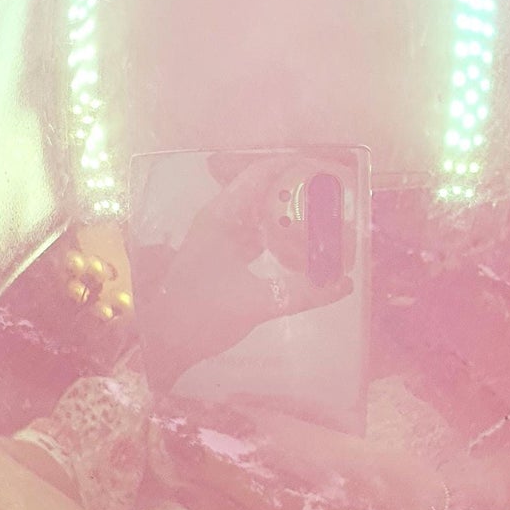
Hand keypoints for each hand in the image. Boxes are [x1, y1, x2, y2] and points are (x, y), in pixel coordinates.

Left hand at [138, 151, 353, 387]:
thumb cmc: (202, 314)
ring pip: (258, 214)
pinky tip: (299, 247)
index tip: (325, 170)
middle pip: (262, 191)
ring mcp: (218, 237)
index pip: (260, 174)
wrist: (165, 342)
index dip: (293, 166)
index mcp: (222, 216)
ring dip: (286, 215)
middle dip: (295, 191)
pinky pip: (254, 235)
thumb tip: (344, 284)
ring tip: (321, 218)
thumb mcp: (257, 302)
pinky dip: (276, 236)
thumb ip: (302, 292)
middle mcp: (219, 219)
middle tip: (331, 197)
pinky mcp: (221, 255)